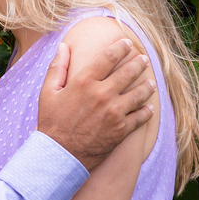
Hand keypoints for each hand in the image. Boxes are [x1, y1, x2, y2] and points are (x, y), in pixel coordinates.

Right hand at [36, 40, 154, 170]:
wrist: (59, 156)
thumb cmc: (51, 122)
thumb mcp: (48, 92)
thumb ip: (57, 67)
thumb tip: (64, 46)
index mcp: (84, 82)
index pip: (108, 57)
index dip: (121, 47)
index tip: (127, 43)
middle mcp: (102, 94)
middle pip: (128, 72)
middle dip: (138, 63)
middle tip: (144, 59)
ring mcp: (114, 113)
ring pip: (139, 94)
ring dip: (147, 86)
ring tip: (151, 83)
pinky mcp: (121, 130)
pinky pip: (140, 117)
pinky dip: (146, 111)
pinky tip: (149, 107)